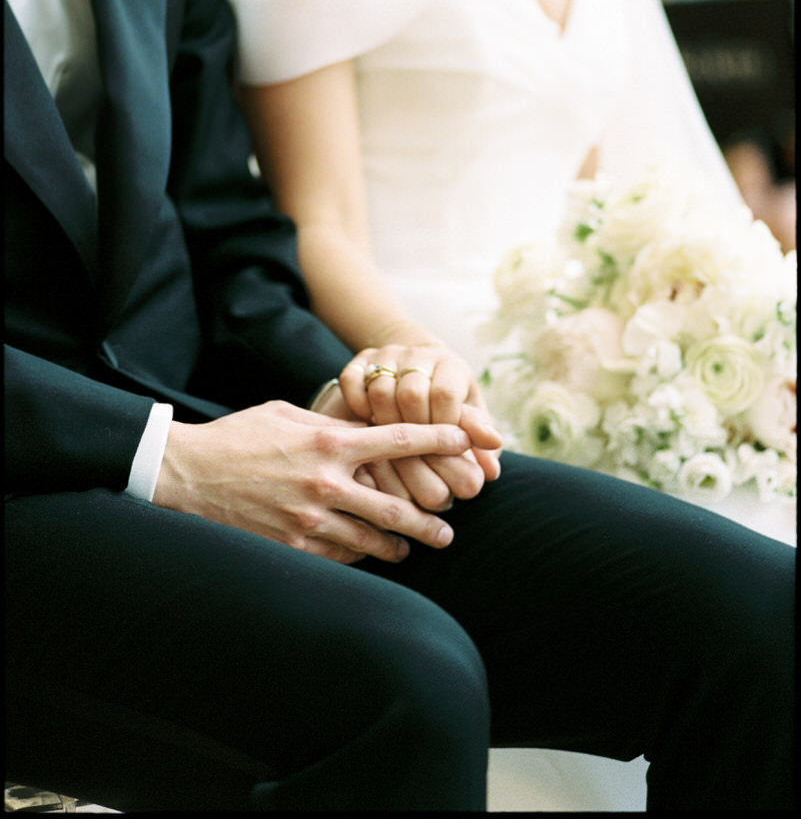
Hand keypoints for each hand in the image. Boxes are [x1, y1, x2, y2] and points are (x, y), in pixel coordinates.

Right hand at [152, 401, 473, 564]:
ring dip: (397, 546)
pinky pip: (339, 558)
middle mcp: (326, 483)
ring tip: (411, 549)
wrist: (187, 474)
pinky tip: (365, 557)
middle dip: (430, 521)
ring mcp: (310, 520)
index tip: (467, 443)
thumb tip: (366, 430)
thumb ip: (331, 424)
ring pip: (372, 540)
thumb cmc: (239, 437)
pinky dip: (357, 557)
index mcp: (329, 443)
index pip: (399, 441)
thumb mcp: (288, 415)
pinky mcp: (292, 548)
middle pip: (397, 506)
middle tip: (449, 530)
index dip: (439, 441)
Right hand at [337, 344, 502, 510]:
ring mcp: (386, 355)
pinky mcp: (359, 360)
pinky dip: (357, 405)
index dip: (443, 427)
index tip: (442, 450)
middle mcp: (418, 355)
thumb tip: (491, 471)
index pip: (445, 394)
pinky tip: (368, 425)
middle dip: (414, 431)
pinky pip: (352, 381)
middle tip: (416, 457)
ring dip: (385, 424)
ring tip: (392, 447)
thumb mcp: (467, 416)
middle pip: (411, 393)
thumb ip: (477, 441)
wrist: (417, 366)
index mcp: (451, 366)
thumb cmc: (448, 404)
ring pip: (380, 389)